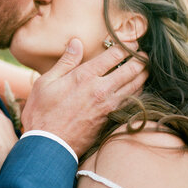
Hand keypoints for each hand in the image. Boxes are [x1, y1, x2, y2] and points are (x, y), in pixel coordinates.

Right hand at [22, 38, 147, 157]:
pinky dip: (138, 93)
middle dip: (140, 59)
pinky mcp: (110, 119)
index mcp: (85, 76)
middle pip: (131, 70)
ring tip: (145, 68)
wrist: (48, 145)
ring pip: (135, 86)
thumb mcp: (45, 82)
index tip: (130, 43)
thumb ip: (65, 61)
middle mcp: (101, 89)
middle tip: (143, 54)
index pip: (114, 55)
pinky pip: (131, 102)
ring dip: (142, 75)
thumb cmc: (42, 113)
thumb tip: (77, 42)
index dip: (126, 46)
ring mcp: (108, 106)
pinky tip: (137, 90)